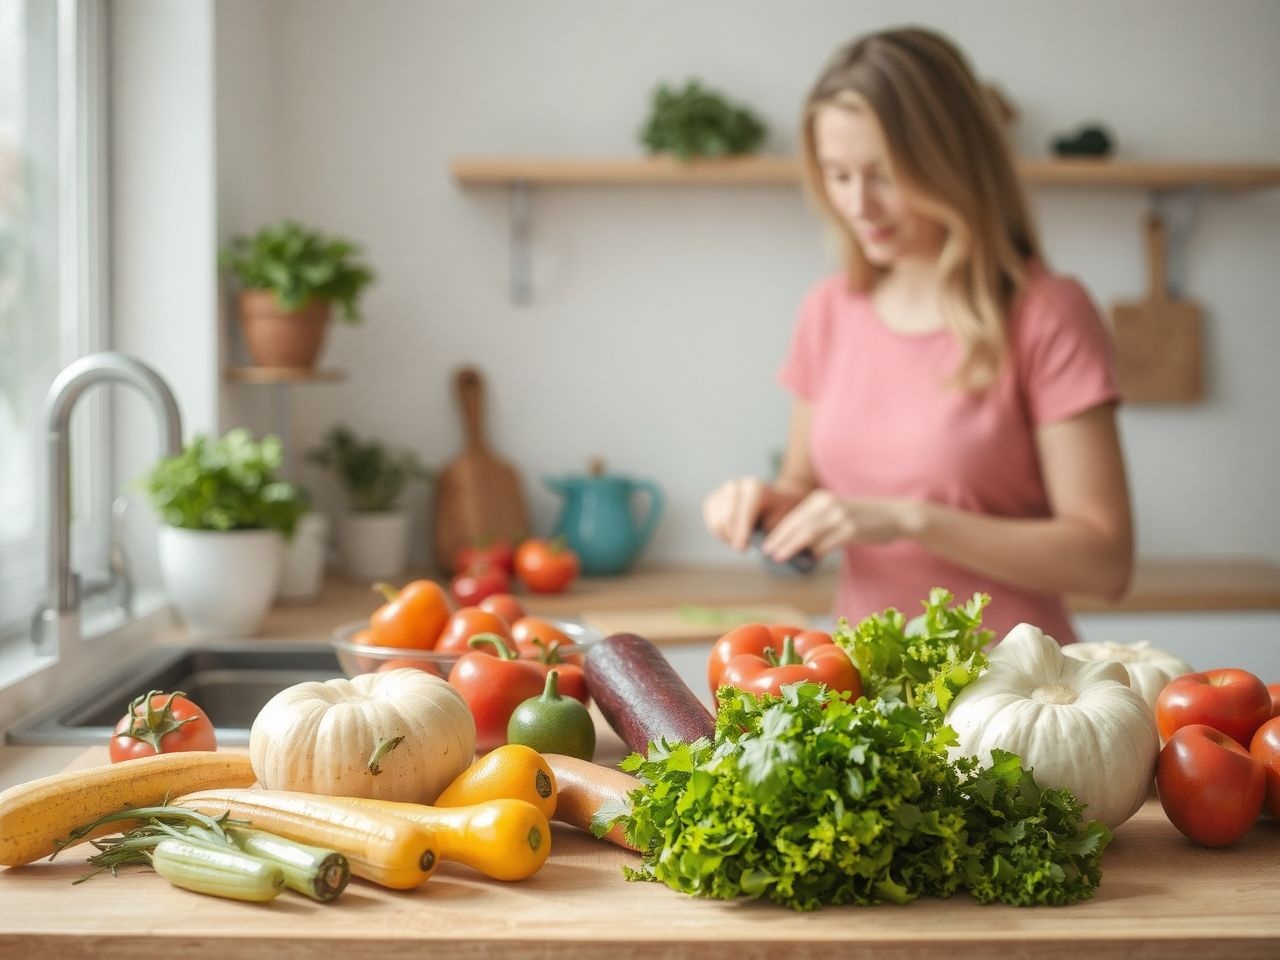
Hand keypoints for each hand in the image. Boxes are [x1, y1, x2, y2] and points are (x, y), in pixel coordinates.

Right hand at [702, 477, 804, 551]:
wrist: (771, 501)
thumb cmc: (777, 513)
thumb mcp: (779, 520)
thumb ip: (766, 530)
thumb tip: (751, 544)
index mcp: (754, 487)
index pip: (745, 511)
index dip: (742, 531)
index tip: (742, 548)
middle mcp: (735, 485)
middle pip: (728, 516)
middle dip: (733, 536)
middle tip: (742, 549)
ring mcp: (721, 492)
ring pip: (716, 520)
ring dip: (726, 536)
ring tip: (739, 542)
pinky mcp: (713, 500)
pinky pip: (710, 521)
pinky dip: (719, 533)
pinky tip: (731, 536)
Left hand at [761, 490, 914, 560]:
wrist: (894, 515)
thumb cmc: (862, 518)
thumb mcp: (836, 512)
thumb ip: (816, 522)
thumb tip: (794, 543)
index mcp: (821, 499)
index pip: (794, 517)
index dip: (778, 532)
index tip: (766, 545)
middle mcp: (828, 504)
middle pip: (797, 525)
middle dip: (780, 541)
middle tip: (768, 554)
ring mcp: (839, 516)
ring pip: (808, 534)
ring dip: (792, 547)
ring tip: (779, 558)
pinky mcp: (850, 530)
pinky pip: (827, 544)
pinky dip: (816, 553)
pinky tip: (809, 560)